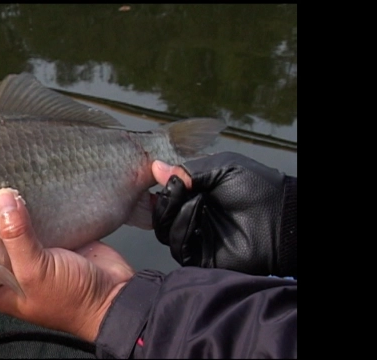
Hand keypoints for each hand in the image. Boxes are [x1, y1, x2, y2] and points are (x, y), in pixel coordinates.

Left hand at [0, 188, 133, 341]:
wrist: (115, 296)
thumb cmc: (70, 299)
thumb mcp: (35, 272)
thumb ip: (16, 236)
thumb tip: (1, 198)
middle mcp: (12, 269)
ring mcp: (35, 252)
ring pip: (15, 226)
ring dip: (9, 208)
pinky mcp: (55, 238)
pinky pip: (39, 219)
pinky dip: (33, 206)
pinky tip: (25, 185)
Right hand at [151, 152, 296, 276]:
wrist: (281, 218)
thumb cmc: (257, 188)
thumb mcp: (221, 168)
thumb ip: (188, 170)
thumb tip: (156, 167)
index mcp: (195, 197)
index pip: (165, 196)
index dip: (162, 187)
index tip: (163, 176)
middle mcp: (191, 219)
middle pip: (160, 215)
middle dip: (166, 199)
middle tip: (179, 188)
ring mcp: (194, 239)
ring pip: (164, 230)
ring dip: (175, 211)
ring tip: (196, 199)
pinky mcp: (199, 257)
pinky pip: (177, 245)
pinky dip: (183, 225)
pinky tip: (198, 211)